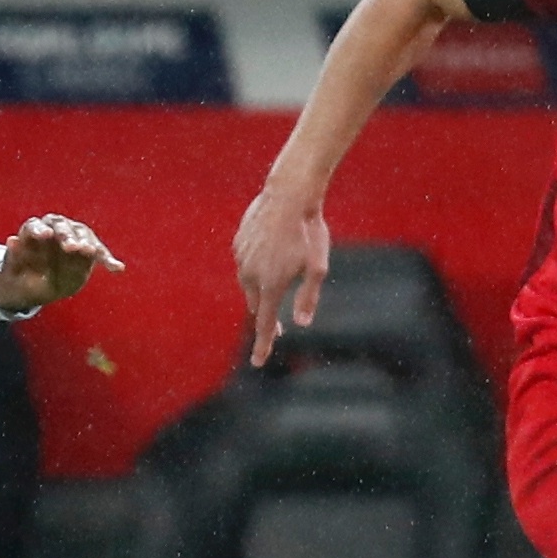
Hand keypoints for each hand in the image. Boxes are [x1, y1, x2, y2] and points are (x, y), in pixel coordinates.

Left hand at [0, 213, 124, 313]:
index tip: (44, 236)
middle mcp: (54, 227)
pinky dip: (107, 260)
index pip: (35, 226)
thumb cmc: (21, 276)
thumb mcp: (13, 272)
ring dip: (87, 243)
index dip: (39, 230)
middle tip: (71, 247)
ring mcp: (73, 235)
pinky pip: (99, 253)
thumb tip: (11, 241)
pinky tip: (117, 268)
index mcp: (33, 230)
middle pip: (61, 227)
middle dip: (67, 236)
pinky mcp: (88, 248)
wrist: (34, 285)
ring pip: (81, 235)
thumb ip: (14, 258)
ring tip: (91, 252)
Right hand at [233, 180, 330, 365]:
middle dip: (267, 317)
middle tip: (281, 329)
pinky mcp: (238, 244)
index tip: (258, 363)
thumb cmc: (309, 230)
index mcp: (271, 285)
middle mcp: (250, 276)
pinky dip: (257, 266)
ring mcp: (241, 259)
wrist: (289, 194)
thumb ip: (308, 297)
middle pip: (257, 307)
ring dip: (263, 288)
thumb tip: (301, 324)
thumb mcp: (318, 267)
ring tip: (281, 273)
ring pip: (249, 285)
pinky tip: (272, 251)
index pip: (266, 325)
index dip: (263, 346)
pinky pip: (246, 263)